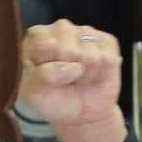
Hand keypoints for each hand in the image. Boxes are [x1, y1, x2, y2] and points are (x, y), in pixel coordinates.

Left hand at [19, 19, 126, 141]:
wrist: (78, 112)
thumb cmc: (52, 99)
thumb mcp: (34, 94)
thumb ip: (42, 77)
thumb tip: (73, 67)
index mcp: (36, 36)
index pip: (44, 46)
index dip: (48, 68)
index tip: (46, 77)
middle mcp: (61, 28)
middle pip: (68, 50)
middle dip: (67, 73)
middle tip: (64, 80)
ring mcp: (85, 32)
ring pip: (89, 56)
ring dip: (84, 76)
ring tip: (78, 78)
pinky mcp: (107, 41)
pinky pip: (107, 59)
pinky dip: (100, 74)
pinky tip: (92, 75)